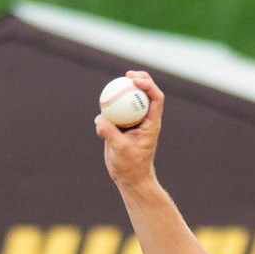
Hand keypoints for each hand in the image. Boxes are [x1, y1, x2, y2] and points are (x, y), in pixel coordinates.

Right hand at [94, 71, 162, 187]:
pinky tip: (101, 106)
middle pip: (144, 94)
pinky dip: (109, 108)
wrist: (129, 178)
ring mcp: (133, 122)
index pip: (155, 98)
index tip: (134, 81)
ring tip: (112, 86)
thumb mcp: (121, 149)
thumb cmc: (131, 166)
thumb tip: (99, 119)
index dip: (148, 85)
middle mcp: (144, 119)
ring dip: (122, 91)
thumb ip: (110, 133)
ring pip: (129, 101)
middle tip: (127, 75)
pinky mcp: (121, 127)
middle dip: (138, 80)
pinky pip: (115, 112)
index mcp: (152, 123)